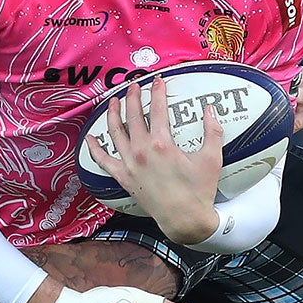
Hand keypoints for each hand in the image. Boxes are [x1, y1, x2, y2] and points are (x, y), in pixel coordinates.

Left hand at [87, 76, 222, 242]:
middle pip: (132, 116)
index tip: (157, 81)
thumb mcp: (212, 159)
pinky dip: (94, 149)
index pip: (157, 109)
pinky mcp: (124, 178)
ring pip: (115, 133)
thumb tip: (210, 109)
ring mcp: (130, 165)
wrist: (184, 220)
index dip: (157, 92)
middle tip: (134, 85)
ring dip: (113, 114)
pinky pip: (103, 161)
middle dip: (132, 97)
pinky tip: (90, 138)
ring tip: (113, 101)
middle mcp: (141, 151)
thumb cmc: (199, 191)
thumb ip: (212, 131)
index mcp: (162, 143)